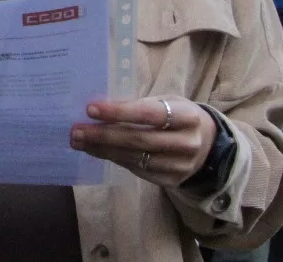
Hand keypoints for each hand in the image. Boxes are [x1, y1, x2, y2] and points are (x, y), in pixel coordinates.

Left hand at [71, 96, 217, 187]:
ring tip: (79, 141)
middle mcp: (187, 143)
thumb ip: (140, 104)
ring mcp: (181, 166)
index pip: (149, 114)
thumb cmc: (177, 115)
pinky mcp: (172, 181)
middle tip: (76, 130)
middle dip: (103, 135)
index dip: (119, 111)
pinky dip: (115, 159)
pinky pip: (137, 170)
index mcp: (188, 116)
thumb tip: (100, 108)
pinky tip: (98, 151)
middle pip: (139, 140)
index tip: (91, 109)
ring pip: (135, 158)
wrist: (206, 144)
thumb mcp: (166, 102)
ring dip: (103, 150)